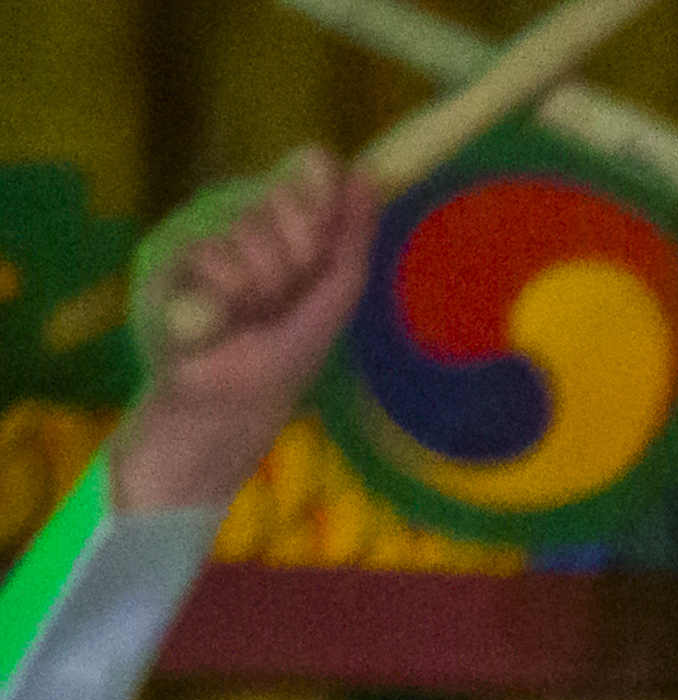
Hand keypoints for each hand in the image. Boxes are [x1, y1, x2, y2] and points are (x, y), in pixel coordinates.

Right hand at [117, 152, 377, 522]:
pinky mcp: (163, 251)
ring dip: (265, 282)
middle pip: (282, 196)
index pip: (307, 172)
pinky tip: (221, 315)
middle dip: (298, 259)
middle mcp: (235, 212)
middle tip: (281, 299)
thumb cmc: (287, 349)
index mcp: (278, 217)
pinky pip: (211, 250)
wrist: (238, 401)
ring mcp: (198, 227)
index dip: (319, 206)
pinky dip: (231, 292)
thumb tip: (365, 175)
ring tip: (249, 312)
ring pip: (248, 225)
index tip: (317, 252)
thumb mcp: (334, 293)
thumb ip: (352, 237)